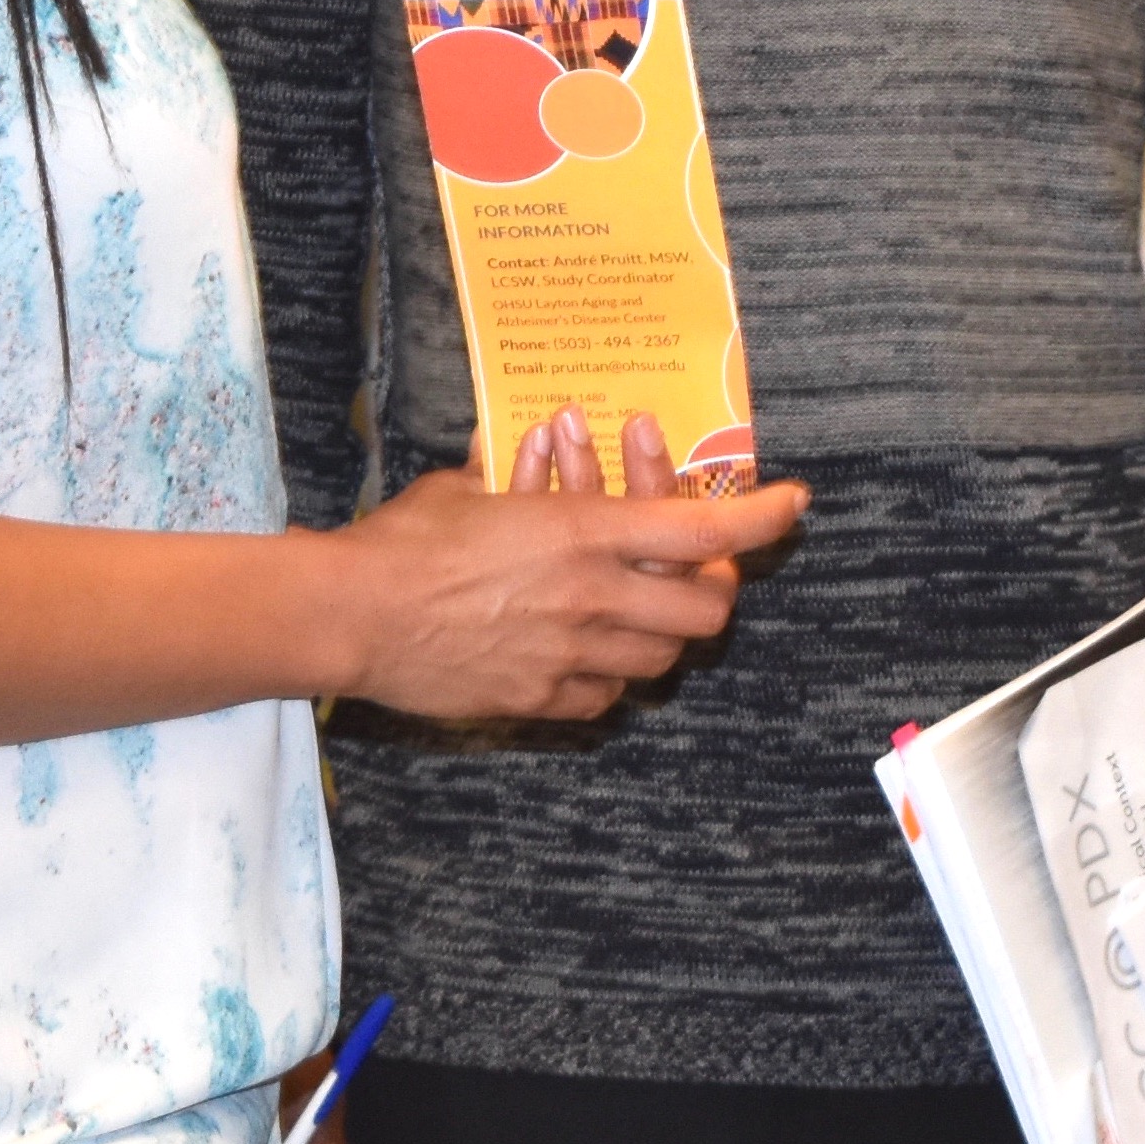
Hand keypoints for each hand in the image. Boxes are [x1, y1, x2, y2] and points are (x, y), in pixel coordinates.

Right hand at [328, 415, 803, 721]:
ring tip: (643, 605)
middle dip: (716, 591)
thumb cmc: (402, 542)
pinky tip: (589, 650)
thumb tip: (512, 444)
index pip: (705, 530)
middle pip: (706, 610)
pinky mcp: (539, 698)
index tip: (794, 504)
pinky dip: (613, 673)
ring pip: (662, 658)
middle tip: (703, 571)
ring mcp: (569, 655)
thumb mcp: (467, 489)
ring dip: (665, 631)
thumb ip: (512, 479)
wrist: (350, 616)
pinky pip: (606, 695)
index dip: (761, 517)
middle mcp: (592, 597)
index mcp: (583, 534)